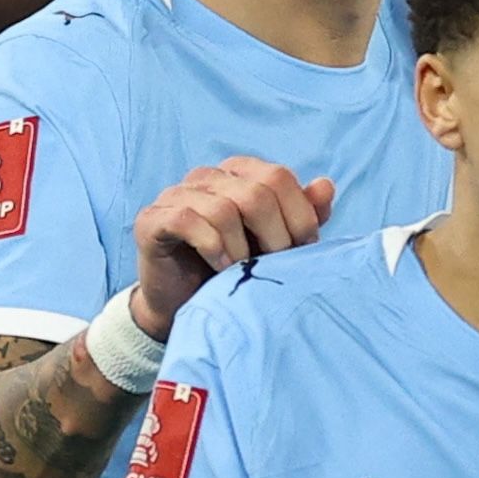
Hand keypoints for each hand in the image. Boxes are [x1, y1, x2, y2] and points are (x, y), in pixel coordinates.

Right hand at [127, 158, 337, 339]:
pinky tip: (220, 267)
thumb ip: (302, 215)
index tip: (302, 252)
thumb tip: (326, 186)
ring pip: (224, 209)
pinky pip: (187, 220)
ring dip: (242, 249)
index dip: (299, 217)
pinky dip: (212, 246)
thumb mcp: (276, 243)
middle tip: (273, 266)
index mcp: (240, 173)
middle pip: (256, 193)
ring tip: (243, 270)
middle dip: (275, 237)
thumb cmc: (235, 269)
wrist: (187, 304)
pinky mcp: (152, 219)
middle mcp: (207, 176)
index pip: (279, 177)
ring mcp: (176, 194)